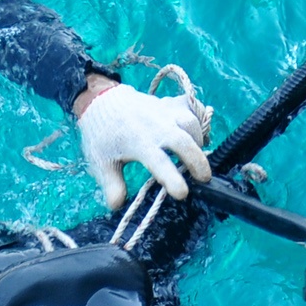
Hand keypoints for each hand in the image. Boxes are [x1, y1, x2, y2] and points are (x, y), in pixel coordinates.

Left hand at [78, 79, 212, 208]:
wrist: (103, 100)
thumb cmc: (102, 134)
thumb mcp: (101, 161)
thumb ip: (111, 184)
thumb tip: (116, 205)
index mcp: (137, 142)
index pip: (158, 161)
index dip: (171, 178)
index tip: (182, 194)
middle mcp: (154, 125)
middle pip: (183, 141)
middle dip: (197, 161)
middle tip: (204, 179)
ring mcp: (164, 112)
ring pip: (190, 122)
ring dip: (198, 141)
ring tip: (197, 158)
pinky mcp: (170, 104)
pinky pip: (190, 109)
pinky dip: (197, 122)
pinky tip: (196, 136)